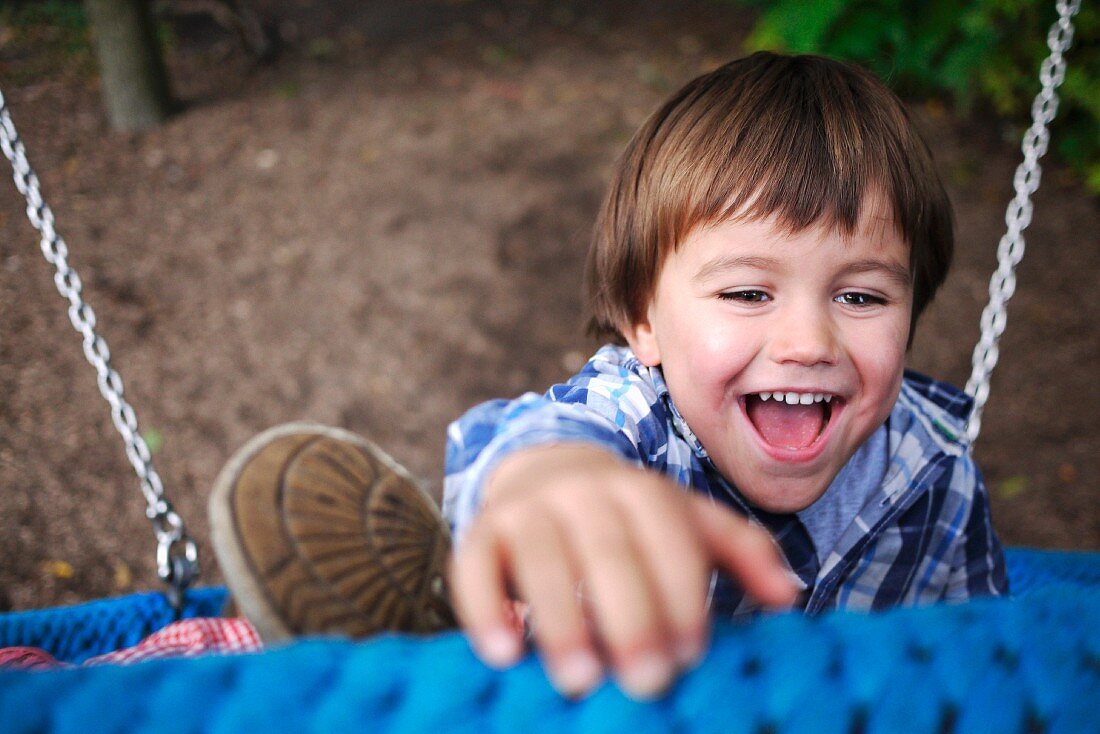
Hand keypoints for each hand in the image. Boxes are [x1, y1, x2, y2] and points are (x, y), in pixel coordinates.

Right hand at [448, 443, 796, 699]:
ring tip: (580, 680)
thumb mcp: (688, 520)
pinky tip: (504, 653)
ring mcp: (529, 508)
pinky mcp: (482, 529)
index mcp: (643, 491)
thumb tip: (788, 597)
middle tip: (648, 683)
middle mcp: (585, 491)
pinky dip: (485, 607)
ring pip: (542, 558)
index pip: (668, 541)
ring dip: (562, 619)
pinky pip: (474, 564)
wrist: (547, 467)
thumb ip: (741, 551)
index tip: (690, 656)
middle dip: (631, 618)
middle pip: (609, 551)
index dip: (682, 597)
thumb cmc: (630, 517)